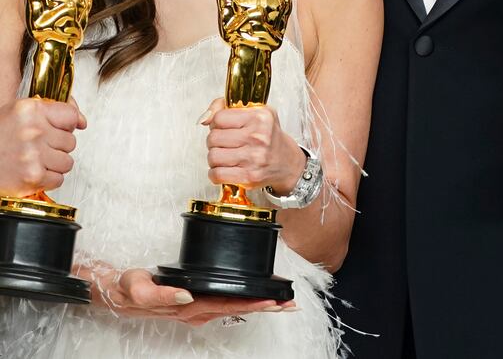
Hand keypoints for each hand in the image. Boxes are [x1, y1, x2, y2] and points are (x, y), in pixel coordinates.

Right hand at [0, 97, 85, 195]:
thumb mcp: (21, 112)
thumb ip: (55, 111)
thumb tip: (82, 121)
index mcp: (31, 111)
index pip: (71, 116)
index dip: (66, 125)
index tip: (58, 130)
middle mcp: (33, 131)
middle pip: (71, 141)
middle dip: (57, 146)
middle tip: (38, 148)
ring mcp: (33, 155)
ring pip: (67, 162)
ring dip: (54, 164)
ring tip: (36, 161)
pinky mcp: (31, 177)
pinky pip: (58, 179)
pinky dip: (48, 179)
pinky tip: (33, 172)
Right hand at [92, 266, 293, 325]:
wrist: (116, 293)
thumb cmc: (128, 289)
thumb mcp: (138, 287)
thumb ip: (159, 293)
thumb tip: (186, 295)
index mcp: (188, 306)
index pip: (227, 304)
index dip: (252, 303)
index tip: (273, 301)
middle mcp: (197, 310)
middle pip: (237, 308)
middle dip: (265, 306)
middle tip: (290, 304)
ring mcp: (198, 309)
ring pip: (234, 307)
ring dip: (259, 305)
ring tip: (283, 301)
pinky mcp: (197, 303)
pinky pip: (226, 303)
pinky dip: (246, 299)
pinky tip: (258, 296)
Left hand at [201, 99, 306, 195]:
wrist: (286, 162)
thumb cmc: (268, 136)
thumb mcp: (255, 112)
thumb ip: (225, 108)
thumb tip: (203, 118)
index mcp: (260, 117)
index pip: (219, 118)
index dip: (217, 122)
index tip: (225, 127)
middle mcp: (258, 137)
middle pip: (213, 138)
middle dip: (215, 141)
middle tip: (226, 142)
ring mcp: (254, 158)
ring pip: (212, 156)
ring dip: (215, 157)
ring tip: (226, 155)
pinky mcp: (249, 177)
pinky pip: (216, 174)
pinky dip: (216, 172)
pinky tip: (226, 168)